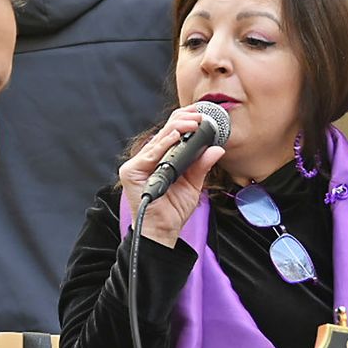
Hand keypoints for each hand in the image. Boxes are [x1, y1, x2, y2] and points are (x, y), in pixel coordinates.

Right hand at [119, 106, 225, 247]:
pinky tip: (175, 136)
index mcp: (160, 159)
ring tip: (193, 123)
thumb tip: (216, 149)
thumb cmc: (173, 210)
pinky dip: (163, 144)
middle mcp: (147, 159)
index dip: (185, 121)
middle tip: (200, 116)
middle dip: (183, 120)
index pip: (171, 134)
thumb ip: (202, 166)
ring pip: (158, 140)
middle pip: (164, 133)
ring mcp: (138, 165)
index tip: (202, 116)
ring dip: (177, 128)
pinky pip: (150, 155)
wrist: (163, 231)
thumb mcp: (193, 184)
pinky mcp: (131, 172)